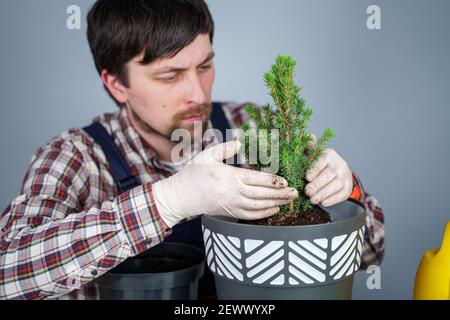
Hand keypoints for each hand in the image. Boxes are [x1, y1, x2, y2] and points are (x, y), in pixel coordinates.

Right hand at [153, 141, 297, 226]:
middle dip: (280, 194)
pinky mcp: (230, 213)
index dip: (272, 181)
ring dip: (276, 204)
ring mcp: (232, 205)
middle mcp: (233, 193)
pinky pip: (251, 216)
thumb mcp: (207, 156)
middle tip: (295, 192)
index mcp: (229, 177)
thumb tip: (239, 141)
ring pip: (259, 207)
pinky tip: (275, 210)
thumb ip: (225, 148)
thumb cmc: (193, 173)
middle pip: (262, 194)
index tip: (285, 181)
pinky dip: (264, 214)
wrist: (181, 196)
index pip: (256, 179)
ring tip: (290, 201)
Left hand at [304, 135, 352, 206]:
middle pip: (329, 175)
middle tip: (307, 192)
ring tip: (312, 200)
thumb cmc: (319, 162)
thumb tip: (308, 136)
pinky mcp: (348, 187)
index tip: (307, 177)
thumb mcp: (313, 154)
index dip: (315, 169)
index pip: (322, 161)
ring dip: (323, 194)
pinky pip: (342, 194)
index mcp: (329, 154)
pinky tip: (324, 203)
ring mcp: (345, 176)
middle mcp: (339, 164)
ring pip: (336, 186)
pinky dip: (333, 200)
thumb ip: (308, 147)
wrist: (337, 170)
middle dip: (317, 185)